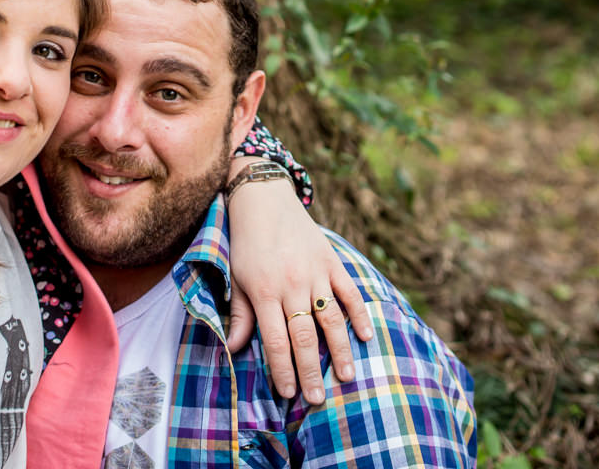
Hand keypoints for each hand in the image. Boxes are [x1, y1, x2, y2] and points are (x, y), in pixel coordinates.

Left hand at [224, 169, 372, 403]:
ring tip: (347, 377)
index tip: (288, 393)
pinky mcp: (331, 261)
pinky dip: (359, 314)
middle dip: (312, 370)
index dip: (283, 369)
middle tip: (318, 398)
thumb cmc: (246, 243)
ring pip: (331, 319)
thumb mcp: (236, 278)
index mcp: (265, 291)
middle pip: (305, 337)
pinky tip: (365, 336)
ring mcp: (315, 273)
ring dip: (340, 351)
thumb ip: (240, 314)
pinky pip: (350, 292)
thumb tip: (233, 349)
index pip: (276, 340)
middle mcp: (292, 285)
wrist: (263, 199)